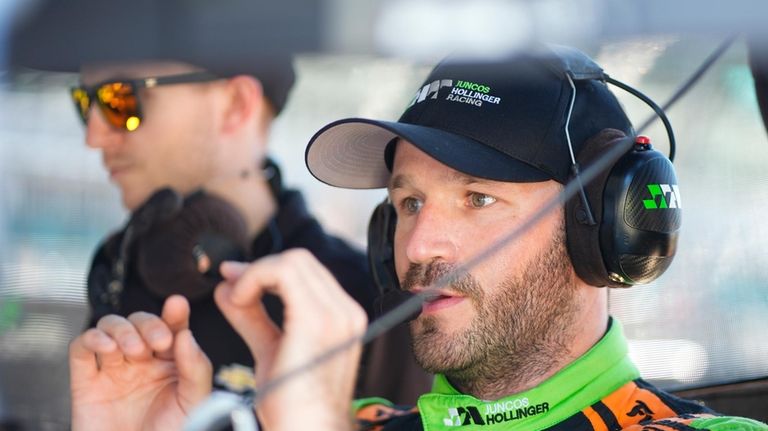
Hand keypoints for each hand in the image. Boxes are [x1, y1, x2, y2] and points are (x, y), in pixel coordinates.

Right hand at [69, 295, 211, 430]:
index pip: (173, 327)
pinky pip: (81, 348)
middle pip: (140, 322)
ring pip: (110, 327)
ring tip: (134, 352)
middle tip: (158, 343)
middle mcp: (143, 362)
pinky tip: (106, 347)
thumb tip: (186, 334)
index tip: (177, 305)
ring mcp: (113, 370)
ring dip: (122, 330)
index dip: (173, 313)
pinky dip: (91, 339)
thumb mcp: (194, 402)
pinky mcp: (85, 383)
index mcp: (172, 363)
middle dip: (149, 324)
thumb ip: (195, 367)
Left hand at [215, 249, 367, 430]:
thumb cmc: (289, 405)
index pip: (306, 273)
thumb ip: (253, 318)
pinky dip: (255, 278)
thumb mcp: (269, 350)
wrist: (305, 430)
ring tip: (236, 298)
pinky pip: (283, 273)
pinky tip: (240, 299)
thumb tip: (228, 289)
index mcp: (342, 318)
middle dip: (259, 268)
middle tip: (230, 284)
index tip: (235, 280)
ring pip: (292, 261)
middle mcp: (346, 312)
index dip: (267, 271)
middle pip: (300, 261)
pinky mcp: (317, 319)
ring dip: (255, 273)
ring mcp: (336, 314)